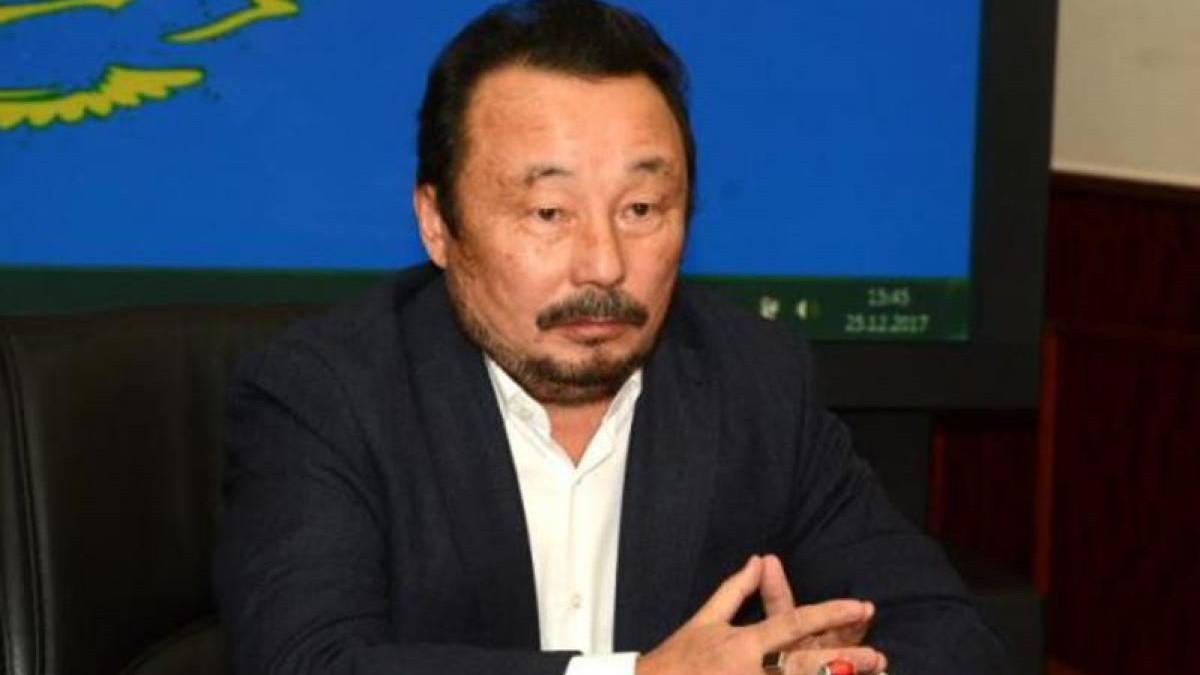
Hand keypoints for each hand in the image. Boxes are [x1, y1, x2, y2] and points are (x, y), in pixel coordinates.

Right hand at [635, 556, 886, 674]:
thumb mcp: (704, 620)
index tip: (859, 607)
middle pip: (806, 666)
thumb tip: (760, 560)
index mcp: (741, 643)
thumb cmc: (677, 658)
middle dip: (845, 662)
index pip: (792, 623)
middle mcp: (749, 672)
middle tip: (879, 658)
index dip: (829, 614)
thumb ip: (736, 590)